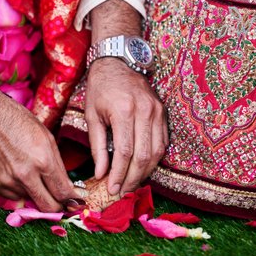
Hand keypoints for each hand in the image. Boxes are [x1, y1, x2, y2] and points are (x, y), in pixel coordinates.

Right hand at [0, 88, 80, 211]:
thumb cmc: (25, 125)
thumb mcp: (49, 141)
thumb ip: (58, 169)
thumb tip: (67, 192)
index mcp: (42, 161)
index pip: (62, 193)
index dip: (71, 201)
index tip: (74, 204)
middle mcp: (24, 174)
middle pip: (47, 206)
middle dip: (56, 207)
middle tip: (60, 202)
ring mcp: (7, 180)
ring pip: (29, 200)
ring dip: (34, 192)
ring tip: (29, 172)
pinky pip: (12, 196)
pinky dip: (18, 189)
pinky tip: (16, 171)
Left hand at [85, 58, 167, 195]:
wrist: (118, 62)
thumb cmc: (100, 89)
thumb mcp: (92, 116)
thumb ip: (98, 146)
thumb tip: (100, 174)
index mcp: (124, 111)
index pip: (125, 152)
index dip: (119, 174)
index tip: (112, 189)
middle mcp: (144, 111)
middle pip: (143, 155)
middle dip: (133, 178)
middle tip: (123, 192)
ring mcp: (157, 111)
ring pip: (157, 151)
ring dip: (145, 172)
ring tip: (132, 183)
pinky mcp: (163, 112)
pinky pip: (163, 142)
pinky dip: (154, 158)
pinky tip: (143, 167)